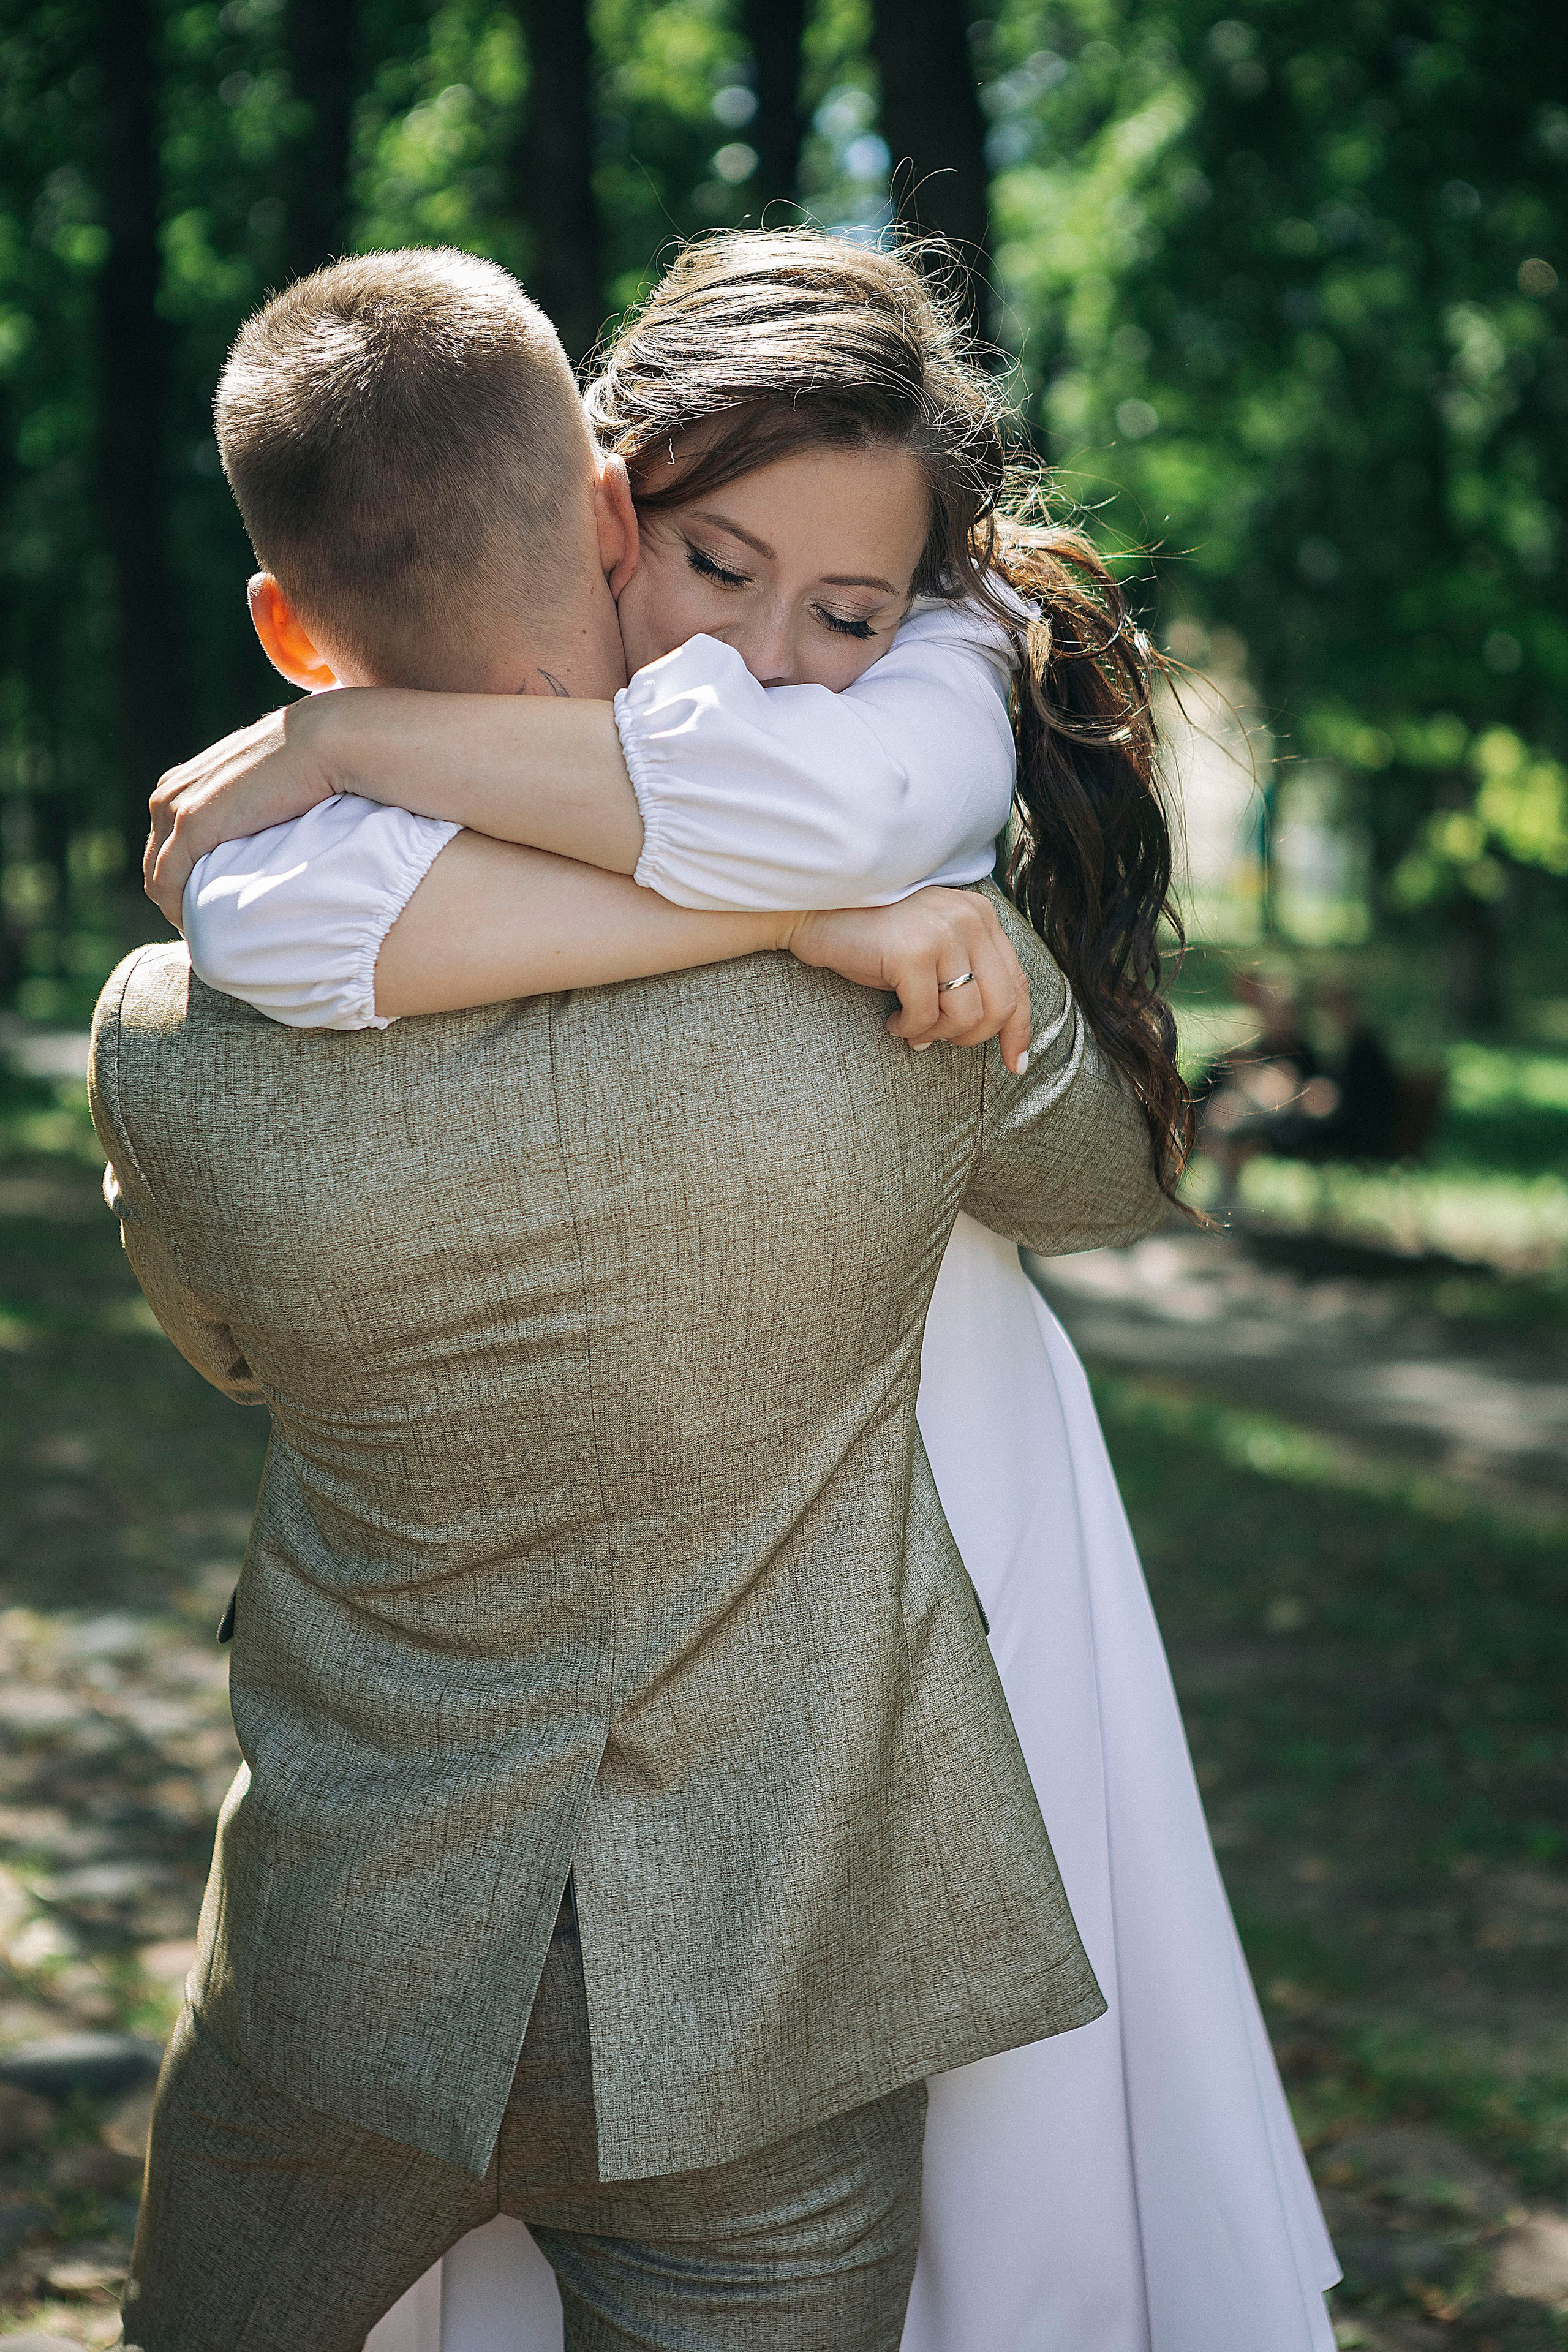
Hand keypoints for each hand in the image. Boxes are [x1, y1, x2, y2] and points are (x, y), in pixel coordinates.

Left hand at [144, 698, 337, 923]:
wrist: (323, 743)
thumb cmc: (306, 768)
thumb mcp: (263, 791)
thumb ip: (248, 812)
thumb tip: (265, 841)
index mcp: (181, 786)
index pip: (165, 849)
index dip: (182, 885)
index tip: (211, 912)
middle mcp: (168, 795)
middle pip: (156, 867)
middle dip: (176, 902)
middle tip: (210, 933)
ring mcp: (175, 809)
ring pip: (157, 880)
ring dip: (177, 911)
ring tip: (209, 937)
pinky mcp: (192, 825)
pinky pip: (169, 883)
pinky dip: (179, 911)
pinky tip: (204, 931)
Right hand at [786, 889, 1031, 1073]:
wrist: (814, 911)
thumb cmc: (871, 937)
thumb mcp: (931, 948)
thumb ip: (964, 973)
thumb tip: (987, 1030)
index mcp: (981, 916)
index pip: (1018, 982)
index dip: (1019, 1029)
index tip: (1014, 1064)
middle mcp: (970, 919)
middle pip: (1001, 1005)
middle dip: (971, 1038)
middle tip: (936, 1041)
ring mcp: (943, 933)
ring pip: (967, 1017)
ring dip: (936, 1035)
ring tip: (910, 1028)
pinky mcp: (913, 952)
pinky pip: (926, 1017)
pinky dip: (909, 1030)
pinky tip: (891, 1023)